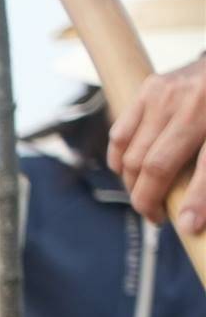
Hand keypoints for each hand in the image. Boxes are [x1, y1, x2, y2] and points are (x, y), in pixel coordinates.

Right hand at [109, 60, 205, 237]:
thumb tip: (193, 222)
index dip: (196, 202)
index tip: (187, 227)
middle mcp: (193, 103)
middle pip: (156, 165)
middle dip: (150, 200)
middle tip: (157, 215)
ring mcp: (166, 94)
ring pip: (133, 156)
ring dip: (133, 185)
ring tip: (145, 196)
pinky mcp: (148, 88)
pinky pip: (120, 136)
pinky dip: (120, 161)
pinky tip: (129, 172)